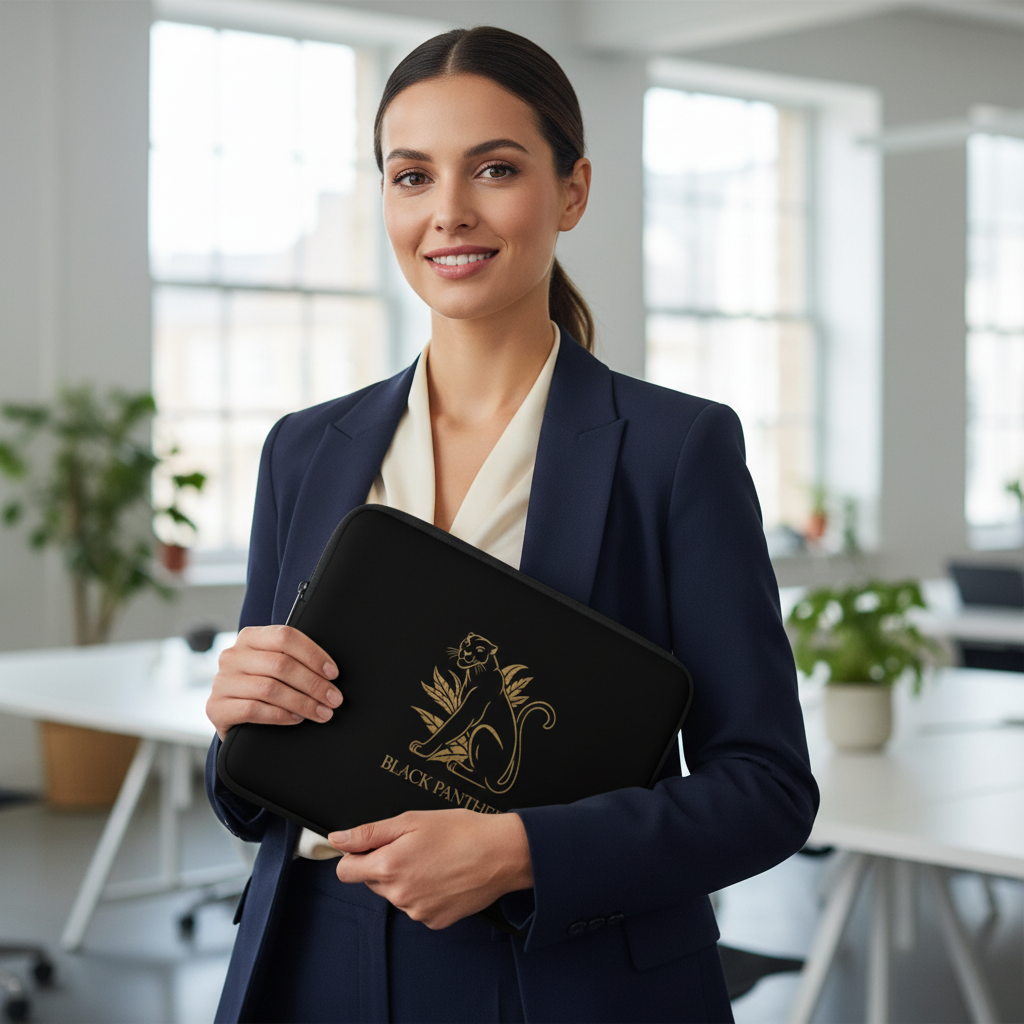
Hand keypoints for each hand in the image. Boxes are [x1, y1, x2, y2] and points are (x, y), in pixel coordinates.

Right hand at [206, 625, 341, 740]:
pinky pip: (253, 709)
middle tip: (333, 699)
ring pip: (269, 688)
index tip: (333, 673)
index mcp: (250, 637)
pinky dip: (280, 715)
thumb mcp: (274, 665)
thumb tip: (330, 672)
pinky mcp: (216, 707)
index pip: (285, 637)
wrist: (232, 714)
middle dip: (313, 684)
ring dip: (302, 702)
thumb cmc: (264, 684)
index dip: (313, 655)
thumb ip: (293, 659)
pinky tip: (297, 719)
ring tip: (322, 712)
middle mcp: (232, 655)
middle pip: (281, 665)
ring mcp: (222, 681)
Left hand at [330, 809, 532, 928]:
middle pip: (372, 881)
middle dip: (384, 864)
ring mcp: (416, 911)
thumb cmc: (461, 831)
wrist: (501, 854)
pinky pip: (417, 907)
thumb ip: (369, 833)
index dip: (355, 855)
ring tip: (434, 860)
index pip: (345, 871)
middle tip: (414, 846)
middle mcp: (398, 895)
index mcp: (388, 866)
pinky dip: (424, 894)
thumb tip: (337, 839)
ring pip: (395, 894)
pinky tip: (443, 877)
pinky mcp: (434, 921)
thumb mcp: (411, 820)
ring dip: (405, 879)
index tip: (370, 847)